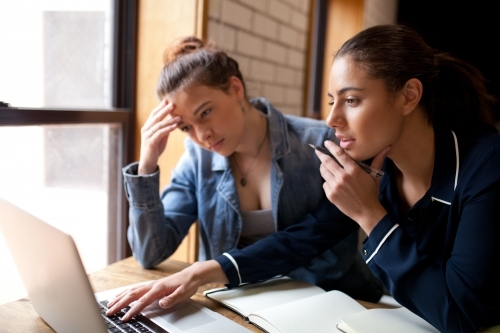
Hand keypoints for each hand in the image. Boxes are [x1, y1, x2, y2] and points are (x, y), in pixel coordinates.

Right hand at [105, 260, 227, 320]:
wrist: (192, 274)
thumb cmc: (188, 284)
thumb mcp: (183, 293)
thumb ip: (171, 299)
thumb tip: (161, 303)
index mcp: (158, 288)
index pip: (142, 301)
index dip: (132, 310)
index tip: (124, 318)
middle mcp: (152, 285)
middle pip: (132, 295)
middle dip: (119, 304)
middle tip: (109, 312)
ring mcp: (151, 284)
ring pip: (131, 291)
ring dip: (119, 297)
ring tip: (109, 304)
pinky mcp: (151, 285)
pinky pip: (135, 288)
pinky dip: (125, 292)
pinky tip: (120, 295)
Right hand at [138, 100, 179, 174]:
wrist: (148, 162)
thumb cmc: (155, 149)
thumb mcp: (161, 137)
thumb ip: (165, 129)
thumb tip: (173, 122)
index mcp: (147, 127)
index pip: (154, 114)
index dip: (160, 107)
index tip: (167, 100)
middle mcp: (146, 129)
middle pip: (156, 117)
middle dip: (165, 110)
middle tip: (173, 104)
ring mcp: (147, 136)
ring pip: (159, 125)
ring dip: (169, 120)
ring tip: (179, 116)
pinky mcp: (150, 142)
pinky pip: (160, 134)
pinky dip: (168, 129)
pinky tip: (175, 126)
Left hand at [316, 140, 388, 234]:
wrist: (366, 212)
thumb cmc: (371, 193)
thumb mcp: (375, 176)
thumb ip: (378, 160)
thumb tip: (386, 147)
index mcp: (353, 170)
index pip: (339, 154)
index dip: (330, 147)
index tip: (326, 143)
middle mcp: (343, 177)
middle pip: (327, 161)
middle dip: (321, 154)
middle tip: (317, 150)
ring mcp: (335, 186)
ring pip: (324, 172)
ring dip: (323, 167)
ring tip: (324, 165)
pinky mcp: (330, 195)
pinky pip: (325, 184)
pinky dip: (327, 181)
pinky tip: (332, 182)